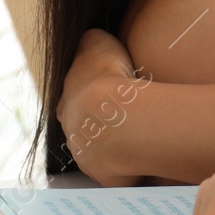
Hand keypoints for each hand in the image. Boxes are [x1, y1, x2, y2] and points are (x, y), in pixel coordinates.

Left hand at [55, 28, 149, 187]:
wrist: (116, 116)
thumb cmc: (106, 77)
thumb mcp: (95, 43)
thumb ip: (90, 42)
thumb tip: (89, 38)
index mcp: (66, 104)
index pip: (72, 103)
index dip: (90, 98)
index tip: (108, 96)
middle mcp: (72, 134)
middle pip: (85, 130)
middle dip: (103, 125)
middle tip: (127, 116)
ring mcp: (88, 158)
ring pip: (102, 152)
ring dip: (118, 145)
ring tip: (142, 135)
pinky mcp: (108, 176)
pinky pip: (121, 170)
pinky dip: (132, 163)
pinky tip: (149, 152)